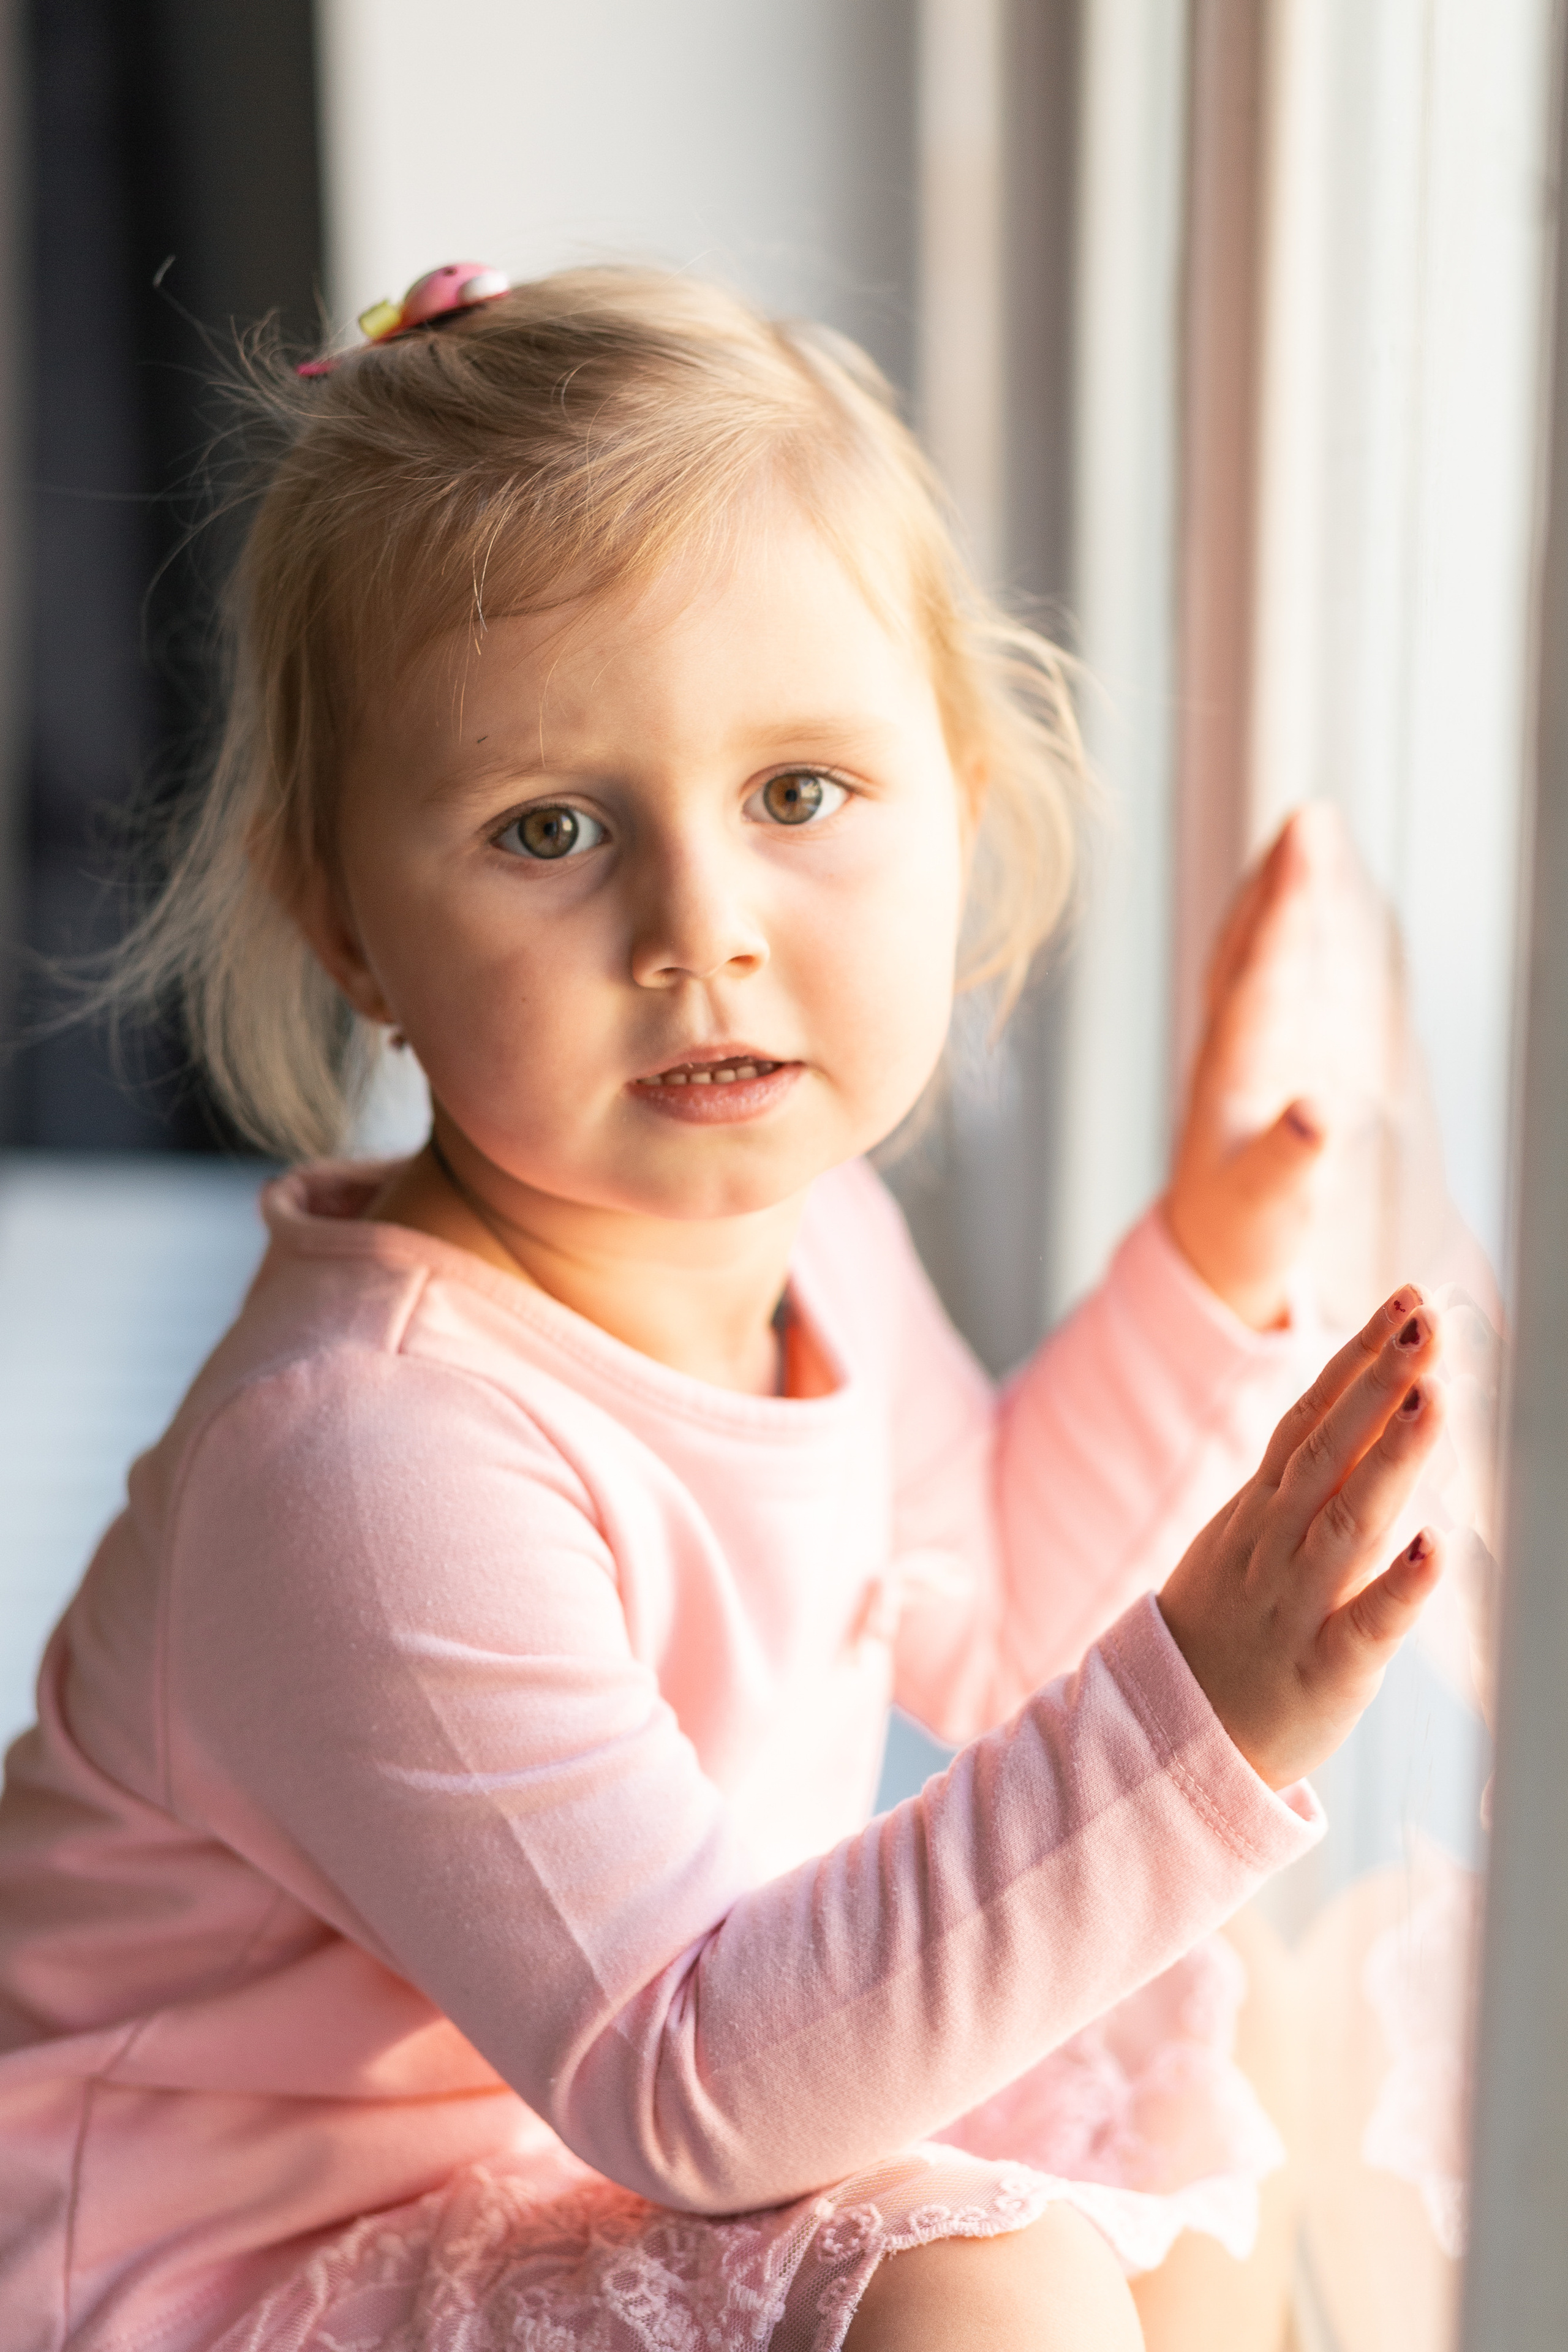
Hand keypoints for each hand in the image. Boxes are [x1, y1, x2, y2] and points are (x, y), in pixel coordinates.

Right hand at [1158, 1286, 1445, 1787]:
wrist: (1171, 1736)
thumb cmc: (1229, 1631)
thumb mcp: (1249, 1538)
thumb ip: (1305, 1481)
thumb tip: (1366, 1408)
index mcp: (1261, 1508)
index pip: (1313, 1414)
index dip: (1358, 1356)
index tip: (1402, 1300)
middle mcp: (1276, 1543)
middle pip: (1331, 1449)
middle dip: (1380, 1381)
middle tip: (1425, 1322)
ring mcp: (1296, 1603)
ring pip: (1349, 1519)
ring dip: (1393, 1457)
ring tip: (1434, 1397)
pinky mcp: (1325, 1669)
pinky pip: (1366, 1624)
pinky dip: (1400, 1585)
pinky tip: (1437, 1545)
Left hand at [1165, 803, 1439, 1331]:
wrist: (1214, 1260)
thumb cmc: (1244, 1240)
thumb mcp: (1270, 1209)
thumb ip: (1293, 1164)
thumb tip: (1317, 1116)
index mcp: (1234, 1074)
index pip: (1262, 974)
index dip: (1286, 910)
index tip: (1304, 846)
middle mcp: (1237, 1049)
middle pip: (1258, 947)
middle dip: (1285, 881)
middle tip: (1310, 816)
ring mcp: (1252, 1050)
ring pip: (1263, 954)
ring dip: (1284, 894)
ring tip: (1306, 834)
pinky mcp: (1270, 1061)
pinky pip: (1281, 982)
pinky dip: (1296, 935)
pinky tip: (1315, 903)